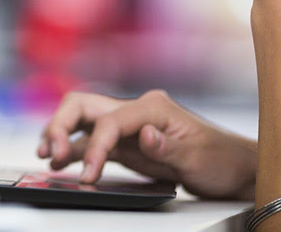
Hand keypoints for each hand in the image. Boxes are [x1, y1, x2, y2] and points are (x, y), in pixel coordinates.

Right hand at [37, 90, 257, 199]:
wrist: (234, 169)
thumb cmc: (220, 159)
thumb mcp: (199, 157)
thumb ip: (169, 146)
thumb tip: (144, 136)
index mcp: (152, 106)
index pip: (109, 120)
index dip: (94, 147)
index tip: (89, 174)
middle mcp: (136, 111)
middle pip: (84, 106)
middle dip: (60, 125)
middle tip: (50, 152)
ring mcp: (128, 127)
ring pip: (83, 122)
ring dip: (61, 135)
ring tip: (47, 156)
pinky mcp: (126, 145)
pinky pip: (92, 141)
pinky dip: (75, 150)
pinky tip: (62, 162)